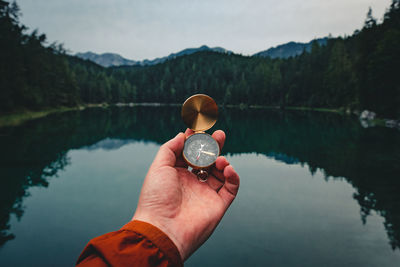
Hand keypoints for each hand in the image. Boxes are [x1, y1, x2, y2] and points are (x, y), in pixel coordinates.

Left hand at [132, 129, 239, 260]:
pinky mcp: (218, 204)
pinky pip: (231, 187)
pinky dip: (233, 176)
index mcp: (177, 175)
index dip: (195, 141)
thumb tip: (182, 135)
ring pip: (221, 172)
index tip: (198, 128)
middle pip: (208, 160)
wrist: (164, 229)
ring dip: (222, 161)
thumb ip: (170, 148)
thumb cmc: (157, 198)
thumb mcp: (159, 167)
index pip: (190, 154)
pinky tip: (227, 168)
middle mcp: (192, 183)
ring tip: (219, 159)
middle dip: (214, 146)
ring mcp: (206, 194)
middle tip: (219, 134)